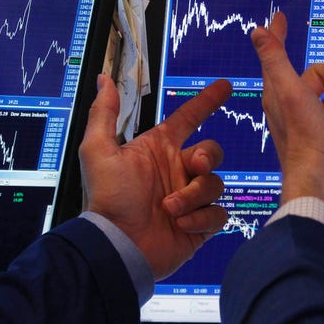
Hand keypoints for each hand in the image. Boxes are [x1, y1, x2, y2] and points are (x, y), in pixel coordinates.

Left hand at [80, 74, 231, 278]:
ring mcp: (189, 199)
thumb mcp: (98, 150)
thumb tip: (103, 78)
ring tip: (169, 208)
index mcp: (159, 150)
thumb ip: (104, 113)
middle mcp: (177, 171)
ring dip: (193, 195)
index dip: (206, 102)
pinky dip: (200, 218)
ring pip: (215, 184)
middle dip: (207, 156)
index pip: (189, 119)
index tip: (225, 86)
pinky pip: (218, 214)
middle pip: (212, 152)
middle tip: (195, 165)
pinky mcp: (199, 225)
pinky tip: (179, 224)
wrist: (118, 245)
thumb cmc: (108, 198)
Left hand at [251, 12, 323, 210]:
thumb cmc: (305, 140)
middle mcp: (293, 107)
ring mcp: (312, 125)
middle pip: (323, 77)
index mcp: (280, 92)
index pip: (279, 55)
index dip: (280, 35)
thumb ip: (276, 60)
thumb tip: (257, 30)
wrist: (321, 184)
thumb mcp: (291, 93)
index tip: (280, 17)